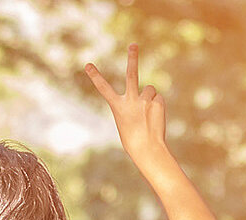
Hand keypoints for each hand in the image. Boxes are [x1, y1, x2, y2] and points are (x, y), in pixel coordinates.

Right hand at [86, 44, 167, 159]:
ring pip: (149, 89)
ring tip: (148, 113)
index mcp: (117, 106)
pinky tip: (156, 116)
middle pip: (131, 74)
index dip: (95, 76)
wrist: (147, 148)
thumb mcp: (126, 120)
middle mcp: (130, 100)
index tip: (87, 65)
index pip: (103, 88)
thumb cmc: (133, 138)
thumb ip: (132, 104)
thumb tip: (147, 94)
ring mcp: (145, 100)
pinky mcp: (158, 102)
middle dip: (132, 58)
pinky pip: (158, 98)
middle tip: (133, 45)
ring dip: (150, 98)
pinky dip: (157, 105)